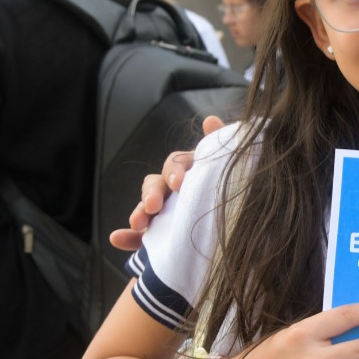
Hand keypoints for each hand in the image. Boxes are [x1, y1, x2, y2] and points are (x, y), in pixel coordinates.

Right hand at [108, 115, 223, 251]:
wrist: (242, 227)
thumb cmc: (235, 190)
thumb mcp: (230, 168)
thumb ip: (220, 145)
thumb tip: (211, 120)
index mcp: (191, 172)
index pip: (175, 165)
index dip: (174, 171)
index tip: (178, 184)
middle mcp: (174, 190)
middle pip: (155, 185)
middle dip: (151, 194)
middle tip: (153, 206)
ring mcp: (165, 212)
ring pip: (146, 209)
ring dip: (138, 214)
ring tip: (137, 224)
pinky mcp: (158, 235)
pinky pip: (140, 237)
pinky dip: (128, 238)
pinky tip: (116, 238)